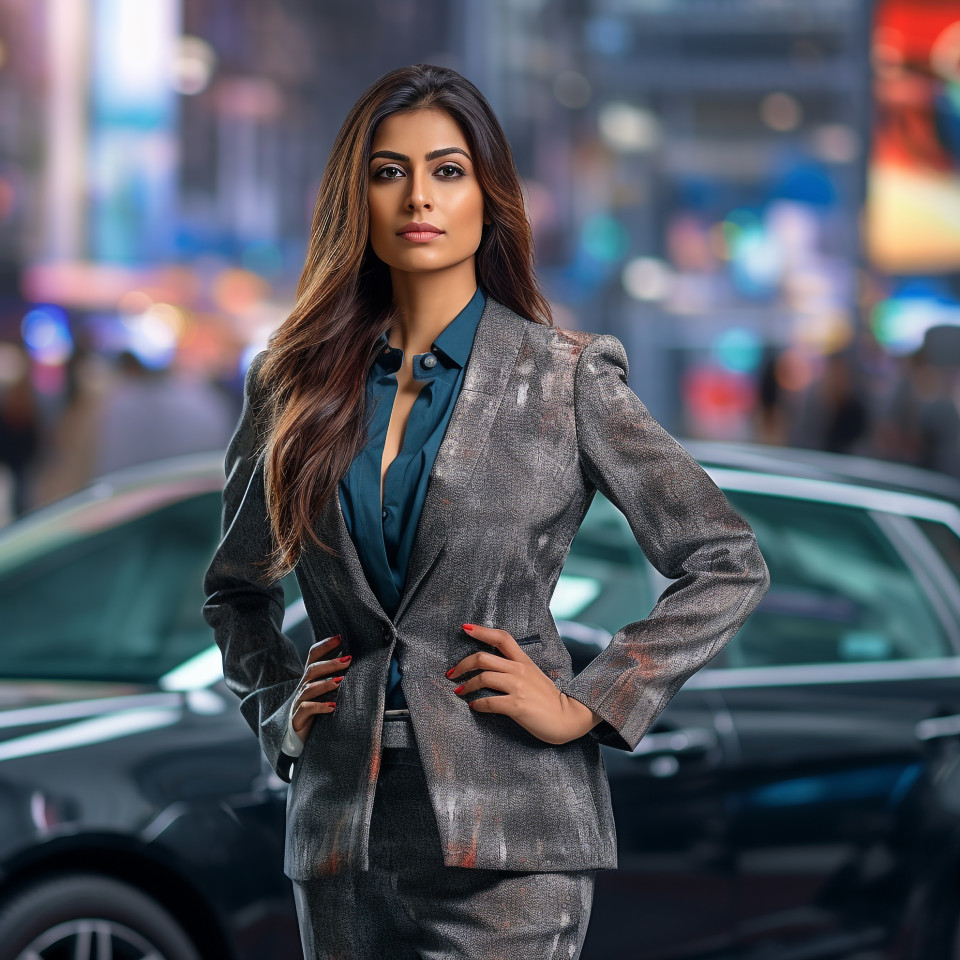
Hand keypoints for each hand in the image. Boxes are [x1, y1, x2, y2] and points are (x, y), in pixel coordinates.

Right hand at [291, 634, 350, 745]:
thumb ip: (335, 678)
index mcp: (309, 678)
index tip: (340, 637)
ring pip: (308, 689)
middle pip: (312, 670)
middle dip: (330, 664)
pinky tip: (332, 706)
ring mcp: (298, 702)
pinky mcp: (297, 718)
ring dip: (325, 684)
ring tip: (339, 681)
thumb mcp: (325, 693)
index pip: (312, 655)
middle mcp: (302, 688)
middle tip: (348, 660)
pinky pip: (306, 709)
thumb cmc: (316, 712)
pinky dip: (320, 706)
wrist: (297, 737)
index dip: (324, 645)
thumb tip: (355, 662)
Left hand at [447, 624, 602, 744]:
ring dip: (466, 685)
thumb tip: (492, 668)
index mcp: (524, 661)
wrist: (567, 718)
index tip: (465, 628)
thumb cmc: (548, 699)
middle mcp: (519, 670)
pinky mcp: (517, 705)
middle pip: (483, 657)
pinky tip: (474, 706)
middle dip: (462, 664)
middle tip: (451, 673)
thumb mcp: (534, 676)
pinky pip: (489, 702)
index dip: (482, 631)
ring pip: (483, 677)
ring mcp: (518, 687)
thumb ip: (516, 669)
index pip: (502, 637)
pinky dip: (477, 704)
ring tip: (459, 691)